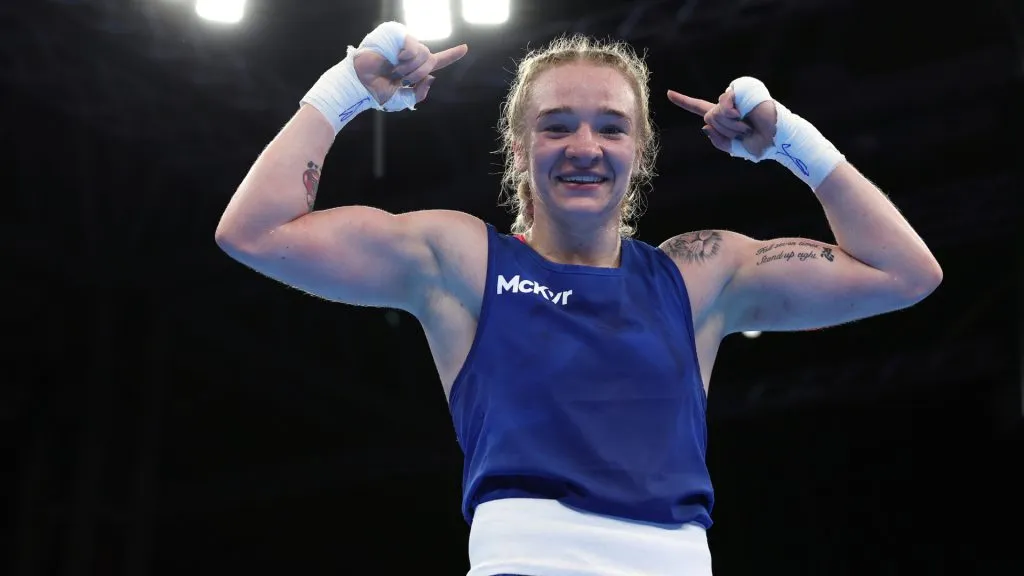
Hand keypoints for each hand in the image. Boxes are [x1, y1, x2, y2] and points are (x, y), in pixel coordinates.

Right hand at [353, 35, 467, 105]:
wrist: (361, 85)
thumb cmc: (377, 92)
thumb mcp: (402, 100)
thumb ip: (419, 93)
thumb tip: (432, 76)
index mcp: (414, 68)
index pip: (437, 61)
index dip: (452, 55)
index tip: (465, 48)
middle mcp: (411, 55)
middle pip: (431, 60)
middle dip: (418, 73)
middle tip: (401, 78)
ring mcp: (404, 44)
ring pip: (424, 54)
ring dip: (410, 68)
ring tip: (394, 70)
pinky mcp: (397, 36)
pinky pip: (414, 47)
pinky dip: (407, 57)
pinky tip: (395, 59)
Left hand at [668, 87, 776, 156]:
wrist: (777, 139)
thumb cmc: (761, 145)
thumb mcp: (735, 148)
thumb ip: (718, 140)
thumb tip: (705, 126)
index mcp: (724, 118)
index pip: (700, 108)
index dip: (684, 101)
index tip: (669, 93)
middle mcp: (727, 106)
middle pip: (708, 116)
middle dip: (723, 130)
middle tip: (743, 132)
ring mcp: (734, 98)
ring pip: (715, 112)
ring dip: (730, 125)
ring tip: (747, 126)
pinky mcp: (741, 91)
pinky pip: (724, 102)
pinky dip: (732, 114)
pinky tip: (744, 115)